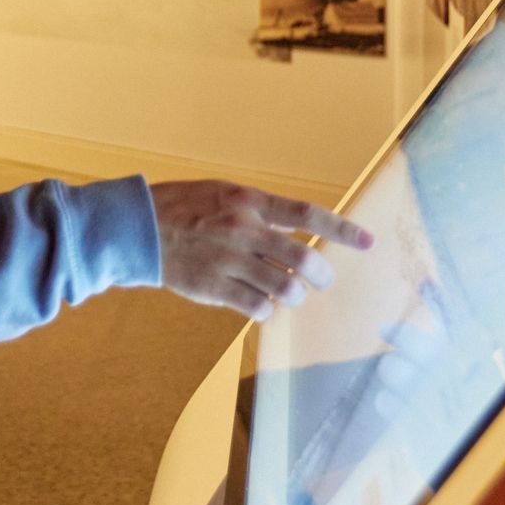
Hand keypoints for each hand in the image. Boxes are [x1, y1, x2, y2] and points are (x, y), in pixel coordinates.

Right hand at [149, 180, 372, 319]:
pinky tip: (258, 304)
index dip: (342, 230)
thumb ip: (259, 211)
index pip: (306, 215)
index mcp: (248, 202)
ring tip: (287, 294)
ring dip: (293, 296)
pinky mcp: (214, 288)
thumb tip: (297, 231)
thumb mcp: (222, 195)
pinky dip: (265, 310)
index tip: (368, 242)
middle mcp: (243, 230)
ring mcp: (229, 261)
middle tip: (322, 281)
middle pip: (302, 260)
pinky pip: (257, 308)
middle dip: (320, 276)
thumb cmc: (181, 208)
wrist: (136, 228)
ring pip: (284, 289)